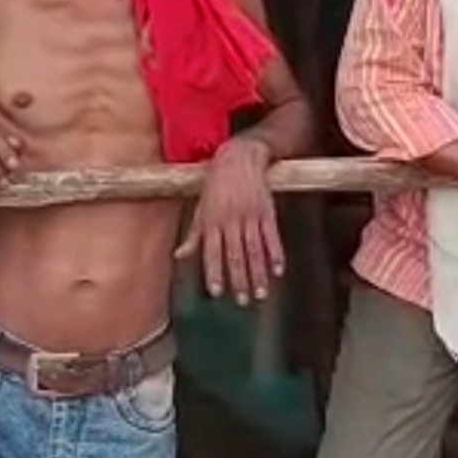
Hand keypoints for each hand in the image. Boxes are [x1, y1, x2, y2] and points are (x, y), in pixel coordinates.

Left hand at [175, 137, 284, 304]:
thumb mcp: (201, 207)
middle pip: (236, 256)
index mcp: (212, 221)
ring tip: (262, 294)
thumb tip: (179, 256)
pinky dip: (276, 254)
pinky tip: (278, 271)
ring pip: (254, 250)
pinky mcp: (267, 211)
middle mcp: (230, 221)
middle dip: (239, 280)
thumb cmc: (216, 183)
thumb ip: (194, 234)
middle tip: (244, 301)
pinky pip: (272, 236)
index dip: (215, 273)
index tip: (218, 293)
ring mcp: (250, 216)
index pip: (212, 253)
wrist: (239, 157)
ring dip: (259, 274)